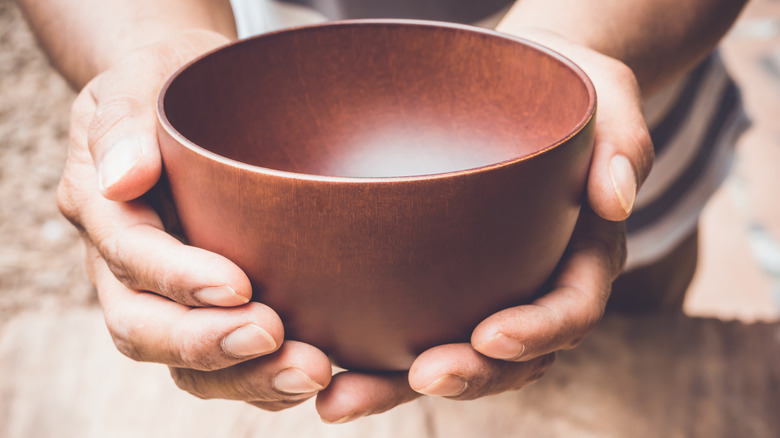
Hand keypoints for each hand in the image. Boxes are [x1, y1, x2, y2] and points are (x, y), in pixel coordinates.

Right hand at [58, 30, 333, 410]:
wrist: (198, 102)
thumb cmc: (172, 85)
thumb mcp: (142, 77)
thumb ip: (123, 120)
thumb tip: (123, 178)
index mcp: (105, 209)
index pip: (129, 258)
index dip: (176, 280)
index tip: (238, 285)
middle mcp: (127, 267)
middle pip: (145, 329)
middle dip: (207, 344)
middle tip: (276, 337)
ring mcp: (167, 295)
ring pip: (184, 364)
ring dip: (244, 377)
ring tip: (311, 370)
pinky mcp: (208, 309)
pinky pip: (224, 365)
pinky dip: (263, 380)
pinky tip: (312, 373)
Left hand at [313, 31, 652, 422]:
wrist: (532, 88)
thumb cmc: (572, 93)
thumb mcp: (612, 102)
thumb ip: (623, 146)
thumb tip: (617, 198)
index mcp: (583, 257)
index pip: (569, 310)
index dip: (536, 332)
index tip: (492, 337)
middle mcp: (535, 285)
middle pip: (508, 356)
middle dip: (466, 374)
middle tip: (418, 378)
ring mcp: (488, 288)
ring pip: (452, 355)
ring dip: (398, 384)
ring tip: (339, 399)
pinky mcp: (445, 279)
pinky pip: (413, 323)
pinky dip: (373, 351)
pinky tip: (324, 359)